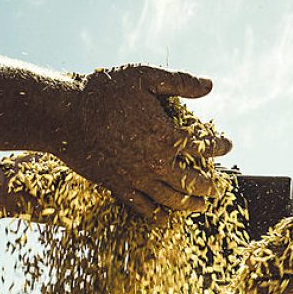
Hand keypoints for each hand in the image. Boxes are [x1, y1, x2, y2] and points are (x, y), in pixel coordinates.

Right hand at [58, 64, 231, 218]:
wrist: (64, 116)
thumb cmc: (104, 92)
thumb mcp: (144, 77)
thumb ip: (180, 82)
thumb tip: (210, 85)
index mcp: (166, 135)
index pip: (204, 145)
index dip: (220, 146)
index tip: (228, 145)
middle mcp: (156, 162)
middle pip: (193, 181)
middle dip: (209, 185)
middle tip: (218, 189)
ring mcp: (137, 179)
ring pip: (172, 199)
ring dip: (191, 205)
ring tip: (202, 207)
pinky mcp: (119, 187)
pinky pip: (143, 208)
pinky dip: (158, 215)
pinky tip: (166, 216)